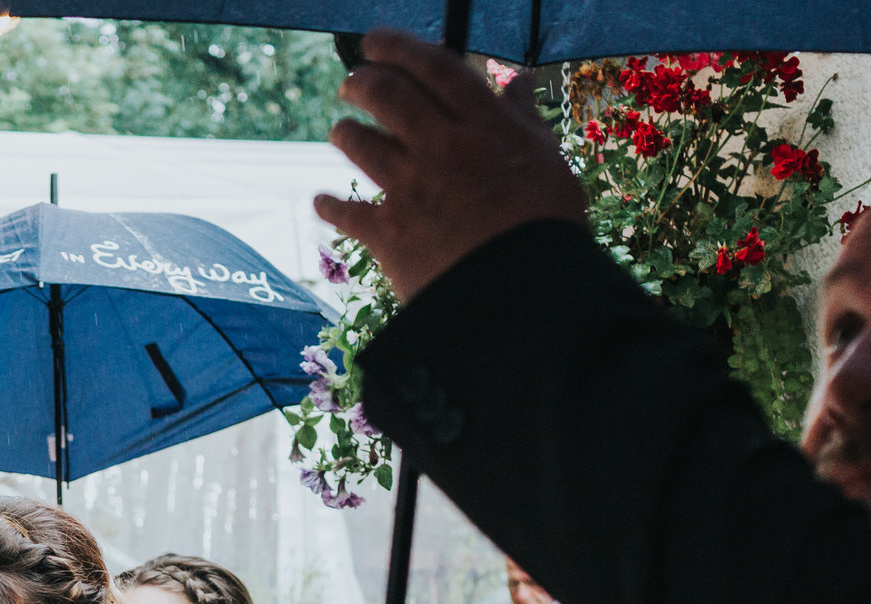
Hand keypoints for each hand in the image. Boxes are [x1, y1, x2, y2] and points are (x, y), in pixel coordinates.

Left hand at [314, 30, 583, 301]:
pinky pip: (344, 212)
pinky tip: (321, 203)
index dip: (398, 45)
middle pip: (385, 93)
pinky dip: (328, 206)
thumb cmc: (546, 228)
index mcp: (483, 126)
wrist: (525, 294)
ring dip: (345, 132)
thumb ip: (524, 119)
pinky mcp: (389, 233)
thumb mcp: (549, 162)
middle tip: (352, 82)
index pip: (433, 66)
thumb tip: (516, 82)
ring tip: (342, 131)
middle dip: (361, 80)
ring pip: (358, 142)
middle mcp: (441, 147)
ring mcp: (410, 188)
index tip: (377, 40)